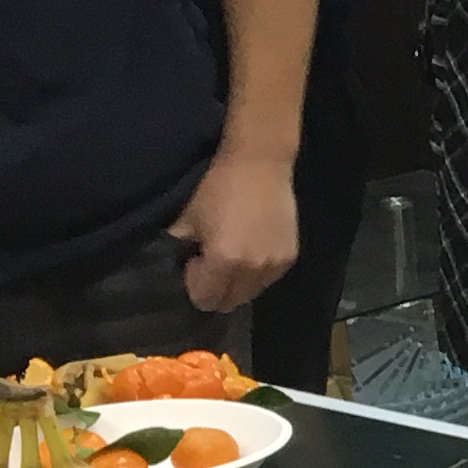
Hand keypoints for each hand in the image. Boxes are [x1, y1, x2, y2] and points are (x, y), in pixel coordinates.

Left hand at [168, 152, 299, 313]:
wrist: (260, 164)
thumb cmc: (217, 187)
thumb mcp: (187, 218)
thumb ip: (178, 248)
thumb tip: (178, 264)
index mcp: (224, 261)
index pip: (205, 299)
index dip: (194, 283)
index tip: (194, 261)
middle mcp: (252, 269)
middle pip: (229, 302)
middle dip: (215, 288)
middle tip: (211, 260)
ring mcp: (274, 265)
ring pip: (250, 293)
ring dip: (237, 282)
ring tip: (232, 254)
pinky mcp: (289, 257)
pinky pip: (266, 280)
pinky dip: (255, 272)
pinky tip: (251, 247)